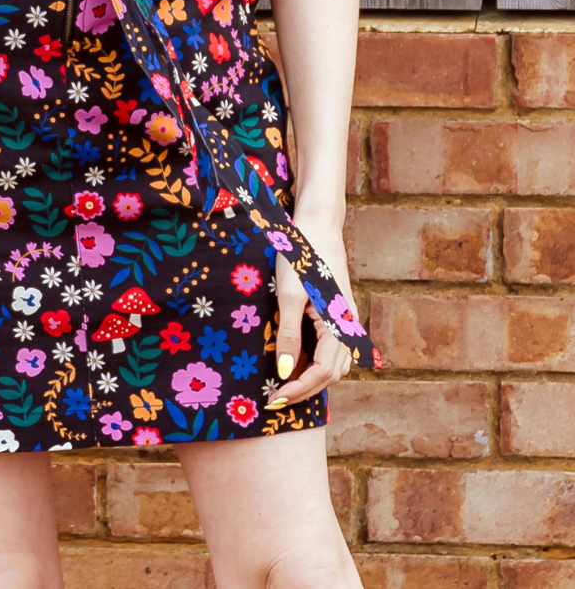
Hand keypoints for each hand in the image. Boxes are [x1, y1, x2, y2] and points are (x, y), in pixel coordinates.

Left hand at [266, 217, 356, 409]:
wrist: (317, 224)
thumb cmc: (302, 256)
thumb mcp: (289, 295)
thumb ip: (289, 335)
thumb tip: (286, 373)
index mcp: (340, 326)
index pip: (322, 373)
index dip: (299, 390)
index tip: (275, 400)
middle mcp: (349, 327)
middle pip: (331, 374)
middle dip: (305, 389)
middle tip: (275, 398)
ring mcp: (346, 321)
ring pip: (334, 364)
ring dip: (311, 378)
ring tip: (283, 382)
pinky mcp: (339, 313)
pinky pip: (331, 349)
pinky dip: (315, 361)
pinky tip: (295, 359)